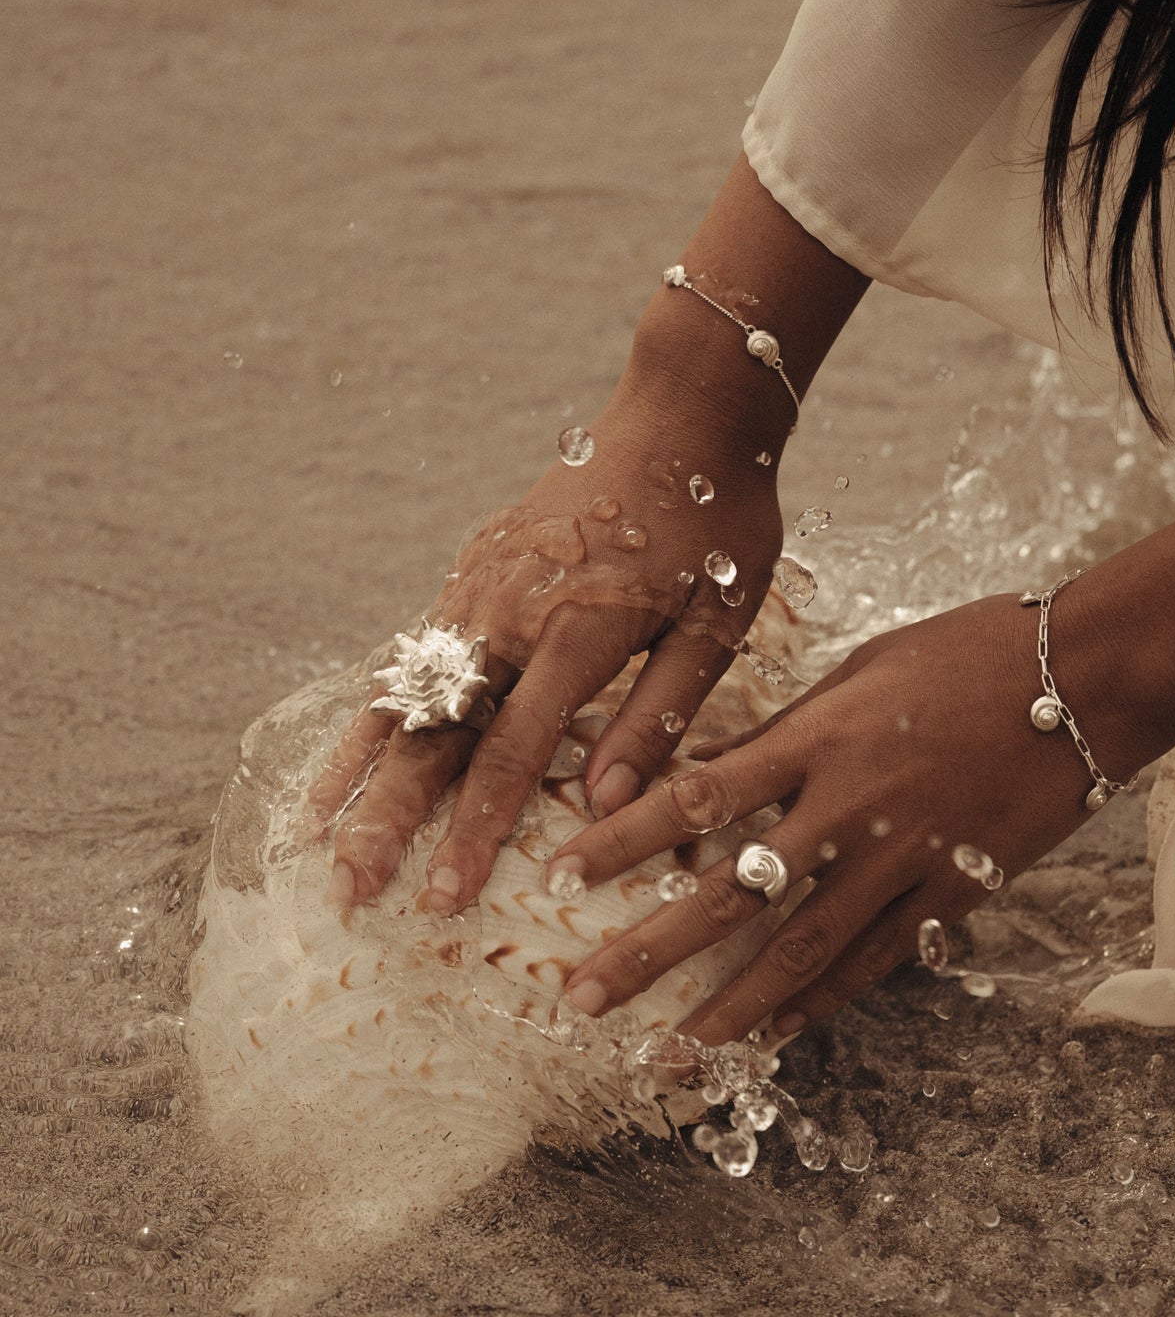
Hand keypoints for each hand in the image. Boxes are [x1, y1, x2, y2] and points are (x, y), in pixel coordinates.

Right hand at [307, 381, 783, 915]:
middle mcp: (507, 614)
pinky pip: (411, 655)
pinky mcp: (470, 574)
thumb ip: (656, 715)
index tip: (444, 898)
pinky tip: (352, 754)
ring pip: (404, 695)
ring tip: (317, 839)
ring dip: (362, 773)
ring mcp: (478, 590)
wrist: (683, 418)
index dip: (474, 833)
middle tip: (352, 895)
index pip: (508, 755)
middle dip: (388, 822)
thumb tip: (601, 803)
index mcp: (573, 634)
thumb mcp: (715, 625)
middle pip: (432, 736)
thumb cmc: (715, 526)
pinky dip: (374, 710)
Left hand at [547, 593, 1142, 1045]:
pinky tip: (772, 1039)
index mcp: (819, 737)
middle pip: (730, 895)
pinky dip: (818, 1006)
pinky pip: (873, 963)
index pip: (697, 794)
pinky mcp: (952, 893)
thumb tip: (707, 774)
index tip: (559, 870)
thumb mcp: (859, 672)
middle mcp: (850, 807)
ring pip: (799, 952)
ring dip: (727, 1010)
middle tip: (582, 998)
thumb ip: (785, 730)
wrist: (1086, 679)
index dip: (624, 838)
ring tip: (670, 1056)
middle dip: (650, 951)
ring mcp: (903, 860)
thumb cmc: (968, 653)